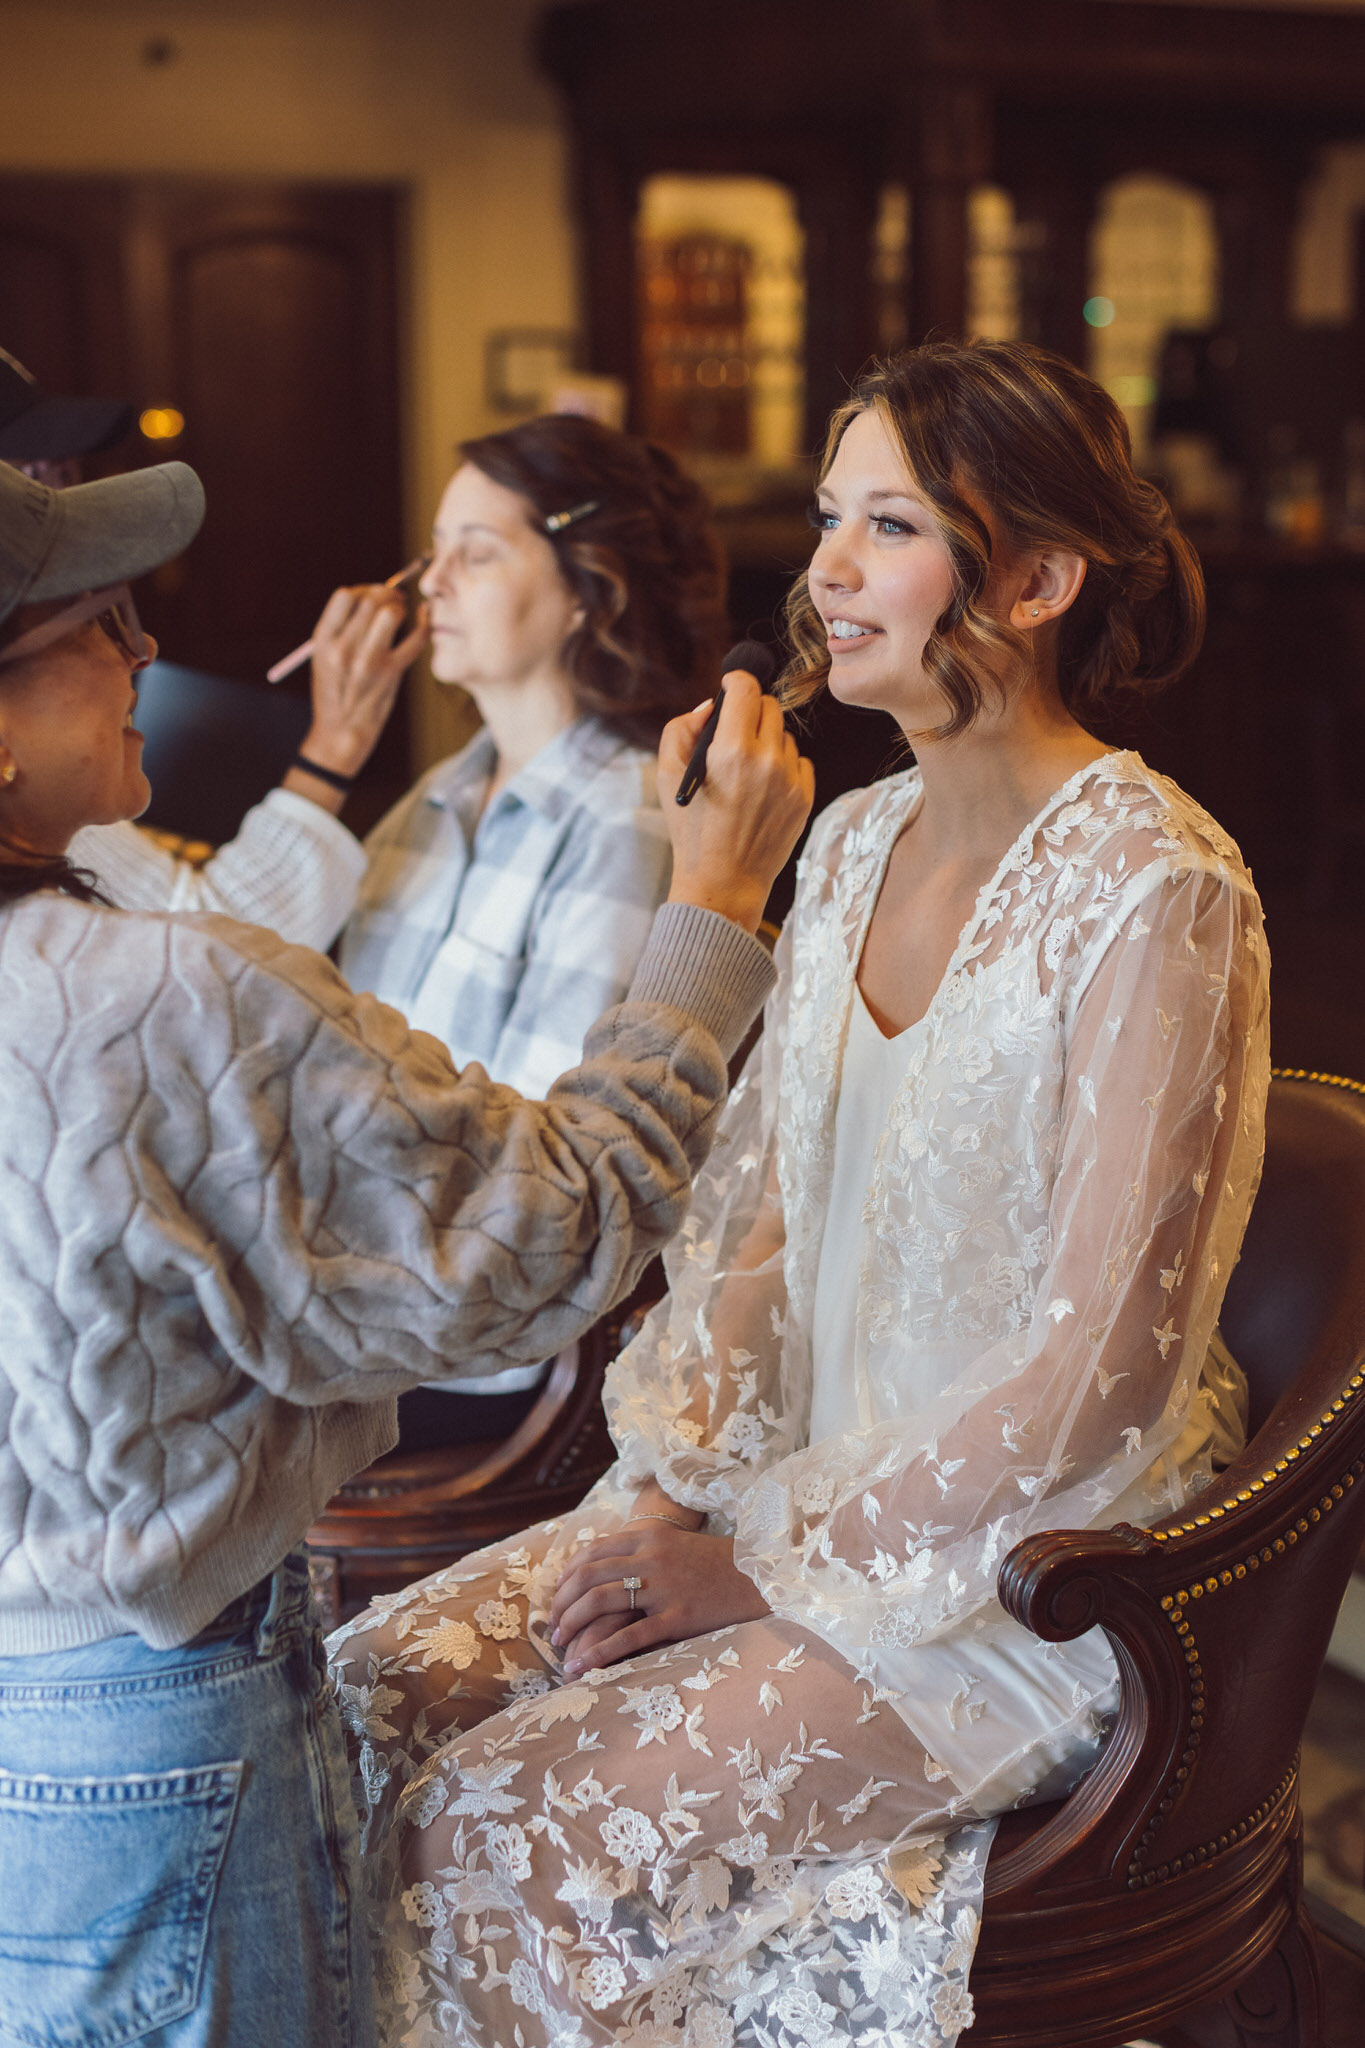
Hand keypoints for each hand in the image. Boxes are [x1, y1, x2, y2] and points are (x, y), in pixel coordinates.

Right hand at [286, 584, 428, 809]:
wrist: (342, 732)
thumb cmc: (335, 691)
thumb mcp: (324, 657)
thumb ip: (342, 629)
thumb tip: (372, 596)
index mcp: (323, 642)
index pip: (344, 596)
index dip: (361, 590)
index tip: (369, 596)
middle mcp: (344, 649)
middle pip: (370, 601)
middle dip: (385, 594)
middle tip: (392, 598)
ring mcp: (368, 661)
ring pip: (391, 614)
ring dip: (400, 607)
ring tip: (401, 612)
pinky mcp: (391, 673)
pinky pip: (416, 639)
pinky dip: (424, 624)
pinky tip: (425, 617)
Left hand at [550, 1521, 769, 1675]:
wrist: (761, 1576)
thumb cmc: (716, 1564)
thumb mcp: (675, 1546)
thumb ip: (641, 1552)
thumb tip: (602, 1571)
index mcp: (649, 1537)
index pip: (591, 1552)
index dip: (567, 1576)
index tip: (556, 1597)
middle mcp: (652, 1558)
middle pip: (589, 1577)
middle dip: (563, 1605)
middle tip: (553, 1628)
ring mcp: (665, 1588)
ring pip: (602, 1602)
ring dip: (573, 1625)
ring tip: (561, 1648)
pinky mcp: (679, 1617)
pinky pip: (630, 1636)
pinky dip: (600, 1653)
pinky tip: (583, 1667)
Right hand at [659, 670, 812, 933]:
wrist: (723, 882)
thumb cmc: (691, 829)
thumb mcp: (668, 775)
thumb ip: (682, 727)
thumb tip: (711, 707)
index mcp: (730, 751)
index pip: (745, 688)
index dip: (735, 680)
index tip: (730, 686)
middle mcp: (766, 761)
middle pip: (769, 706)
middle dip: (750, 711)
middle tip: (735, 730)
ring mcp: (790, 780)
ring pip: (785, 735)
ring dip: (767, 741)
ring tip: (746, 770)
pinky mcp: (804, 798)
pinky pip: (800, 760)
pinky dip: (783, 765)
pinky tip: (763, 787)